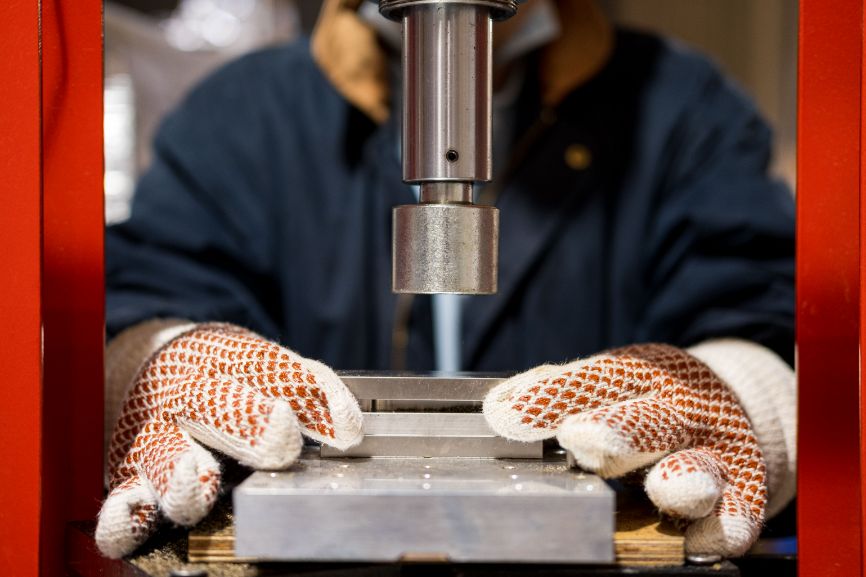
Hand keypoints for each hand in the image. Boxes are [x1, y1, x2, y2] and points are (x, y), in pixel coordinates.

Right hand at [96, 323, 362, 557]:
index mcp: (228, 359)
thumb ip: (306, 389)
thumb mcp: (263, 363)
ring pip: (163, 456)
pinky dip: (122, 514)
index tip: (348, 432)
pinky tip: (131, 519)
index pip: (275, 372)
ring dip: (183, 474)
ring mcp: (154, 436)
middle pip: (215, 408)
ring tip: (199, 480)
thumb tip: (349, 428)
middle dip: (248, 426)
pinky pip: (119, 499)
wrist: (153, 365)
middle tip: (279, 447)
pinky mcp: (128, 476)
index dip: (312, 399)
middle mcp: (187, 395)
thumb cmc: (225, 372)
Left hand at [483, 344, 765, 556]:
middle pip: (649, 421)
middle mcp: (681, 409)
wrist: (719, 409)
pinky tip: (702, 540)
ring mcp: (716, 452)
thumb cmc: (644, 401)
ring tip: (667, 489)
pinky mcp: (743, 493)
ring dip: (683, 481)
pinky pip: (736, 517)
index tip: (507, 413)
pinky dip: (721, 529)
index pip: (594, 380)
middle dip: (618, 432)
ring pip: (699, 469)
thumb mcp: (608, 384)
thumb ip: (559, 394)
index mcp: (642, 374)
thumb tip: (501, 407)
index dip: (551, 396)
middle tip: (581, 438)